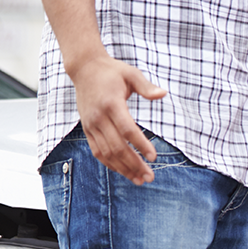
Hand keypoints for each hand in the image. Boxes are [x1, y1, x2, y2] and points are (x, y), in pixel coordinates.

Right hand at [70, 54, 166, 184]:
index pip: (127, 129)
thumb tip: (163, 94)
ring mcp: (91, 125)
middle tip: (150, 177)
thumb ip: (146, 86)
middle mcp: (99, 117)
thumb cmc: (112, 72)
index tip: (154, 157)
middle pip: (117, 146)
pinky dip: (111, 164)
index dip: (140, 144)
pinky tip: (125, 172)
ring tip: (140, 180)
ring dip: (124, 169)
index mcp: (111, 104)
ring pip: (107, 153)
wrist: (85, 69)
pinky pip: (98, 151)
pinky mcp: (87, 129)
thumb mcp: (131, 74)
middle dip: (134, 164)